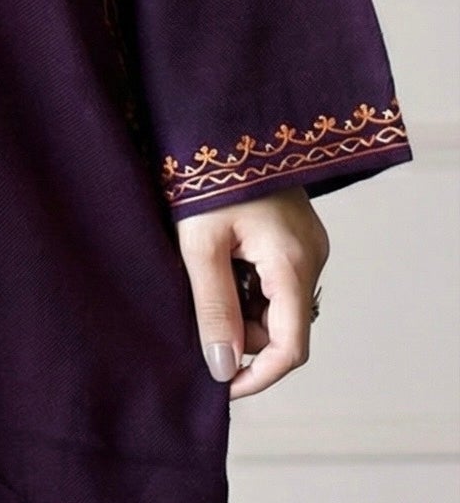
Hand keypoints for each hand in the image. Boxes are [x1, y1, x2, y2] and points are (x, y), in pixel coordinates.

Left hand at [176, 186, 329, 399]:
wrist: (220, 116)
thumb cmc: (207, 172)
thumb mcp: (199, 243)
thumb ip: (212, 307)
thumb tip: (222, 368)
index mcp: (293, 262)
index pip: (290, 348)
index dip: (256, 376)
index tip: (218, 386)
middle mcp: (311, 257)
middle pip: (281, 328)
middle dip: (239, 333)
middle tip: (192, 308)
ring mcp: (307, 244)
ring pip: (275, 305)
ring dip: (239, 306)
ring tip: (200, 271)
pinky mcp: (295, 234)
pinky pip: (274, 279)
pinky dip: (245, 284)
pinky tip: (216, 258)